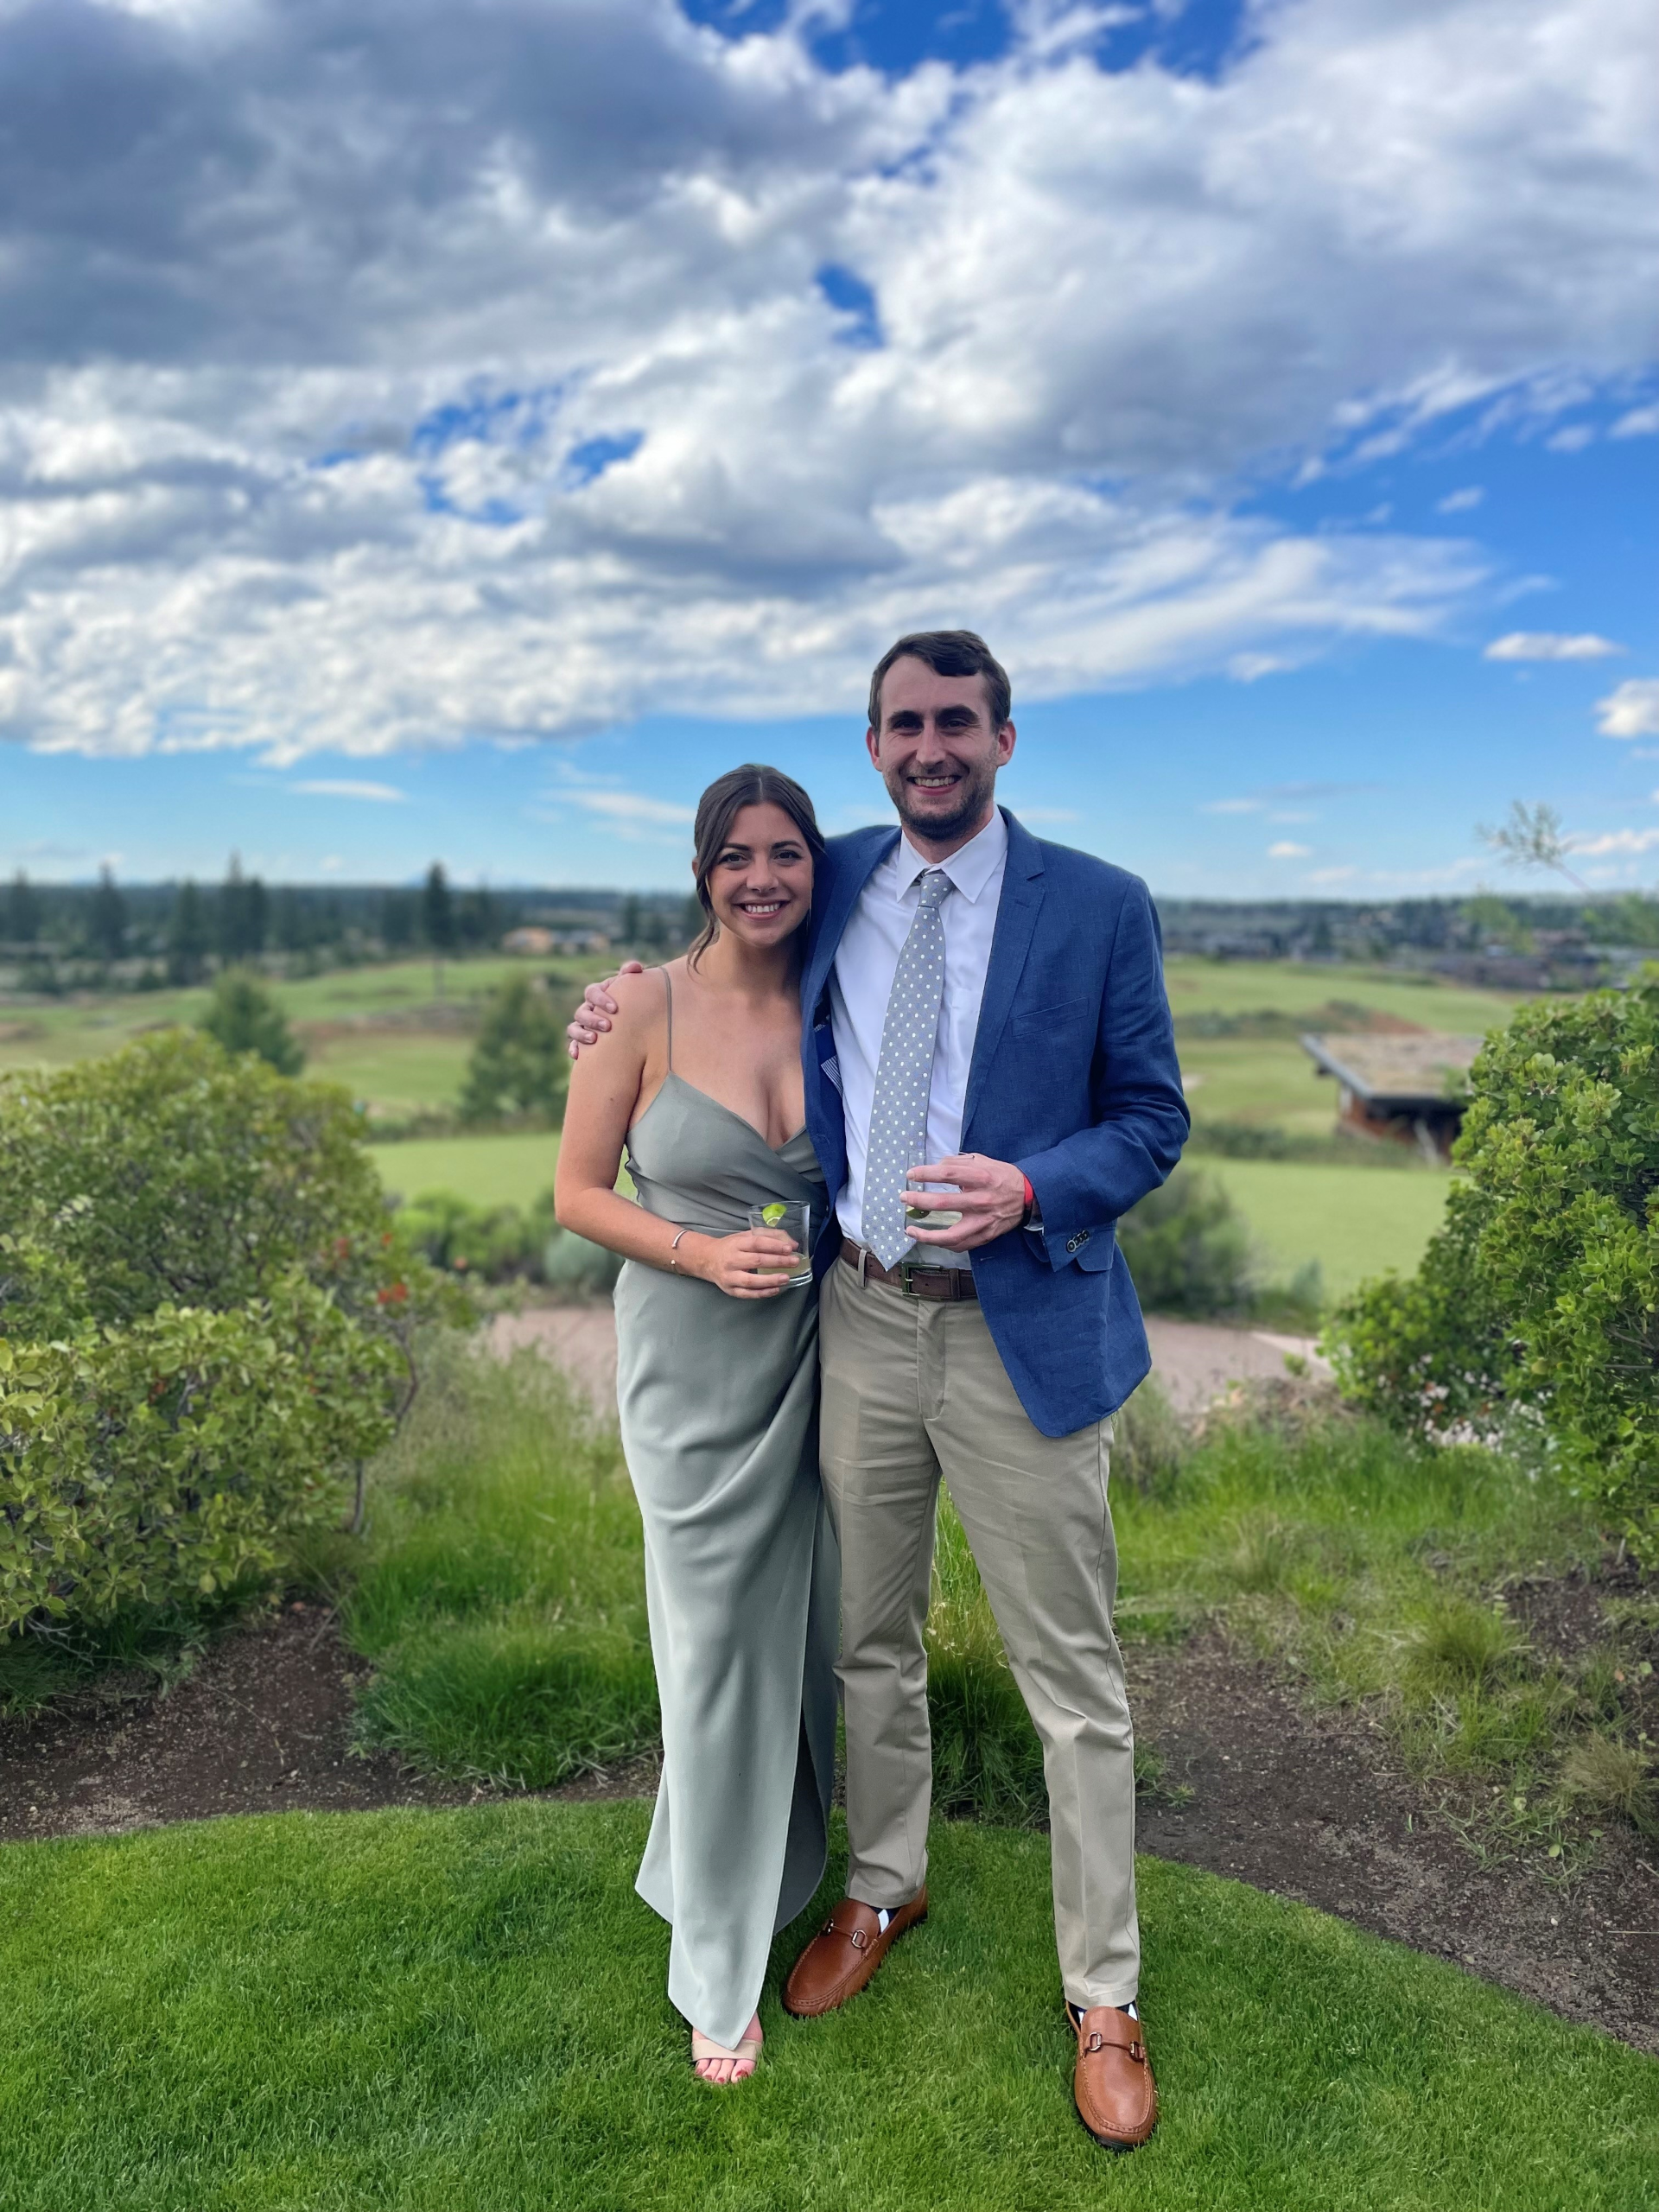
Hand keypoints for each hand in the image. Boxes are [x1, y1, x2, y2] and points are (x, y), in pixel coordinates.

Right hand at [566, 961, 644, 1056]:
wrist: (635, 1021)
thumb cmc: (632, 1000)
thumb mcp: (632, 987)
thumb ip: (632, 975)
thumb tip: (635, 967)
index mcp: (598, 994)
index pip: (592, 992)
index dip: (600, 999)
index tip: (615, 1008)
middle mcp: (587, 1009)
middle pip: (581, 1011)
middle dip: (592, 1019)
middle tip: (608, 1026)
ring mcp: (583, 1025)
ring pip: (573, 1028)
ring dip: (581, 1033)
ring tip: (594, 1040)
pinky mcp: (582, 1041)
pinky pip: (572, 1044)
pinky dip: (573, 1048)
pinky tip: (578, 1055)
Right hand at [685, 1227, 803, 1298]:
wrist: (706, 1260)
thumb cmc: (730, 1247)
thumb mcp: (745, 1236)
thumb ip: (768, 1236)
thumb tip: (792, 1243)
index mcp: (736, 1244)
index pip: (757, 1243)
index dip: (774, 1245)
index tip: (790, 1248)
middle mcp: (731, 1260)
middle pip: (756, 1261)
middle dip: (778, 1262)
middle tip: (794, 1261)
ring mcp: (729, 1277)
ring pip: (751, 1280)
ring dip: (771, 1280)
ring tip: (786, 1278)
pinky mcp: (730, 1290)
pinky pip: (747, 1294)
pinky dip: (762, 1293)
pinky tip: (775, 1290)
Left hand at [903, 1154, 1028, 1250]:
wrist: (1028, 1195)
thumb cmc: (1001, 1176)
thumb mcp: (983, 1161)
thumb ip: (958, 1163)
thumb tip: (935, 1166)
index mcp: (981, 1177)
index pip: (947, 1174)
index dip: (926, 1174)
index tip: (911, 1174)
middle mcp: (982, 1200)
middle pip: (943, 1203)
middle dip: (919, 1200)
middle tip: (904, 1198)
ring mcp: (984, 1221)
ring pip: (950, 1235)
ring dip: (926, 1234)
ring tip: (910, 1230)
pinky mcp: (986, 1235)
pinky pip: (961, 1245)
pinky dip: (943, 1244)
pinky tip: (931, 1239)